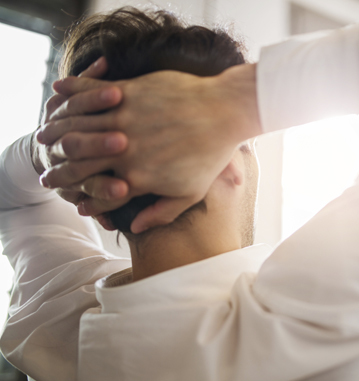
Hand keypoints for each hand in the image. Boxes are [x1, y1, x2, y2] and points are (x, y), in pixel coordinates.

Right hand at [38, 62, 261, 232]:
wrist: (225, 112)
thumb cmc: (212, 155)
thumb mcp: (190, 193)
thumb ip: (161, 213)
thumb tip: (136, 226)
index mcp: (138, 178)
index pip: (97, 194)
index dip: (82, 198)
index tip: (74, 198)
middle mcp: (124, 151)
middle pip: (79, 162)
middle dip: (58, 169)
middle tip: (48, 171)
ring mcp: (124, 120)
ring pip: (78, 128)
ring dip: (58, 130)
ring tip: (47, 134)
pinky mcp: (128, 93)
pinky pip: (90, 92)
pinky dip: (72, 91)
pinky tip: (60, 91)